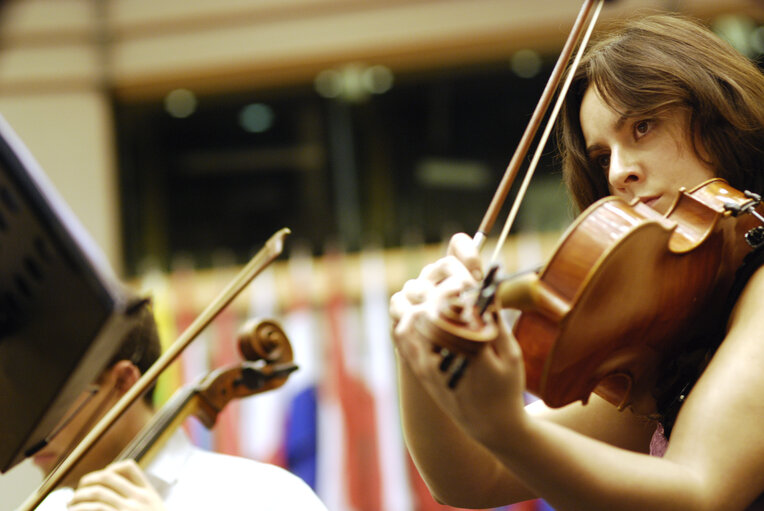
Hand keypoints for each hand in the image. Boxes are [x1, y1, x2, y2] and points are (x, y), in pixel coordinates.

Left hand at [68, 460, 165, 510]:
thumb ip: (141, 504)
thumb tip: (113, 493)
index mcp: (149, 494)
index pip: (129, 468)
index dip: (111, 469)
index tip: (101, 479)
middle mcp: (140, 499)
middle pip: (108, 478)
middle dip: (87, 481)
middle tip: (77, 492)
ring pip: (97, 493)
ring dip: (78, 497)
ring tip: (70, 504)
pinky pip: (96, 509)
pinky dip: (81, 508)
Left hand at [390, 233, 527, 445]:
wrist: (489, 426)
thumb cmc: (506, 387)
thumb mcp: (510, 354)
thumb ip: (494, 320)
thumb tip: (486, 283)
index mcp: (470, 352)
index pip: (454, 306)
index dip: (457, 284)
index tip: (467, 276)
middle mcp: (443, 358)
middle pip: (426, 309)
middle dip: (436, 289)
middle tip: (451, 282)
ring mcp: (426, 365)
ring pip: (407, 319)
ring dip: (416, 300)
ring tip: (434, 294)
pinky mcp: (418, 369)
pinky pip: (401, 336)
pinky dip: (406, 317)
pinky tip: (421, 310)